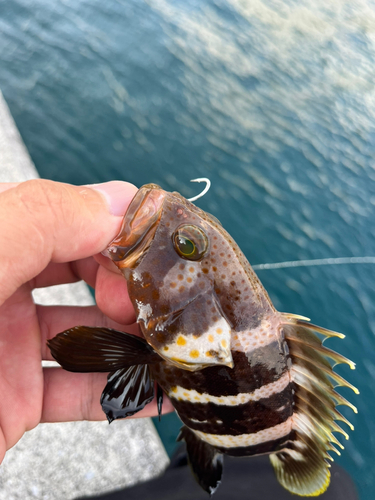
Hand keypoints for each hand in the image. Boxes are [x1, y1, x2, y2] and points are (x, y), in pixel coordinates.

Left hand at [0, 179, 171, 463]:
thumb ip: (39, 218)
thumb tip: (115, 201)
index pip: (63, 217)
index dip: (112, 229)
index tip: (151, 249)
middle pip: (83, 274)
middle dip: (128, 286)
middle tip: (153, 304)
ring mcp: (4, 350)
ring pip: (90, 335)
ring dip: (138, 340)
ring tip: (179, 342)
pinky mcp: (13, 404)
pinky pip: (81, 393)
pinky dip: (125, 392)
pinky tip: (159, 389)